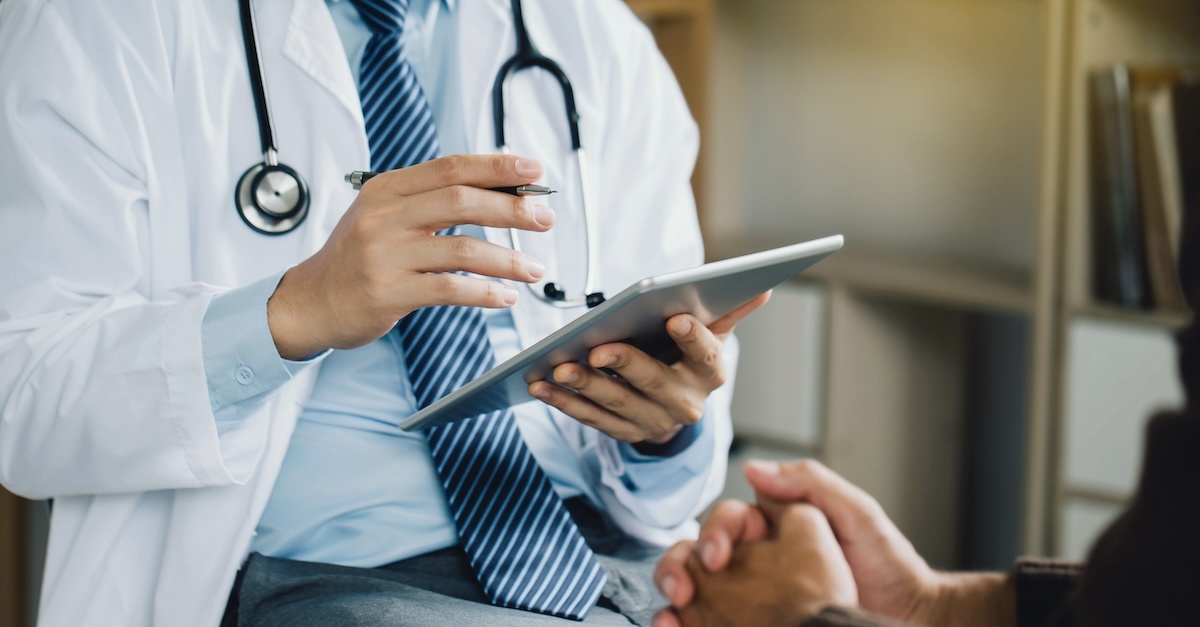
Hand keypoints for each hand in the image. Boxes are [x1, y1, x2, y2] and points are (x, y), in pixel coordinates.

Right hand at [267, 155, 553, 359]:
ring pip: (462, 248)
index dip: (497, 166)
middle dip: (513, 207)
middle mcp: (384, 217)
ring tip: (534, 269)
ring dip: (507, 259)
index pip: (451, 167)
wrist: (310, 303)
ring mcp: (384, 255)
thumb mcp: (384, 217)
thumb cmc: (358, 260)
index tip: (535, 169)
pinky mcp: (388, 292)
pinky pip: (449, 288)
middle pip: (462, 201)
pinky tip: (505, 297)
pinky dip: (485, 292)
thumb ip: (430, 202)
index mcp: (387, 189)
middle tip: (545, 218)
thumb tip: (500, 191)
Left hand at [527, 292, 769, 443]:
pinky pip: (590, 419)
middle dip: (624, 364)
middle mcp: (684, 403)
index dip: (692, 337)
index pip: (705, 355)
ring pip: (616, 403)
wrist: (677, 407)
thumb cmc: (689, 358)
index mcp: (709, 373)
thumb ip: (729, 311)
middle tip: (598, 348)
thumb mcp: (712, 335)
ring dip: (585, 385)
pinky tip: (541, 384)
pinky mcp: (623, 433)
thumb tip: (760, 285)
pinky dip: (564, 402)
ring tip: (559, 366)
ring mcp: (652, 421)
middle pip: (653, 381)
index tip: (675, 317)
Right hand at [685, 460, 1014, 625]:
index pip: (728, 519)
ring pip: (700, 589)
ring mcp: (755, 594)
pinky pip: (715, 622)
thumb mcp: (857, 512)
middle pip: (701, 553)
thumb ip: (810, 483)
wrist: (911, 617)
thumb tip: (753, 469)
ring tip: (672, 617)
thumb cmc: (890, 564)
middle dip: (679, 564)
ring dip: (677, 597)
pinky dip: (691, 626)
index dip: (715, 533)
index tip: (717, 557)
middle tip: (681, 587)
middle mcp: (759, 557)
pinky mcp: (754, 622)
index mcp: (777, 524)